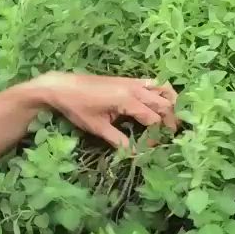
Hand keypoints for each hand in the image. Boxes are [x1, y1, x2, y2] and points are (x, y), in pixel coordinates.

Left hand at [38, 72, 178, 147]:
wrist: (63, 87)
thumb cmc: (78, 108)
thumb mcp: (98, 128)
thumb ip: (119, 141)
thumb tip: (135, 153)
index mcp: (128, 101)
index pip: (154, 120)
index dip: (156, 135)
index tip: (150, 147)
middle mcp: (135, 89)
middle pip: (165, 105)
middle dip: (170, 122)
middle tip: (167, 137)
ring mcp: (133, 82)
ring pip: (163, 90)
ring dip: (171, 104)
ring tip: (169, 121)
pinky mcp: (129, 80)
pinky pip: (153, 83)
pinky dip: (162, 92)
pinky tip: (161, 104)